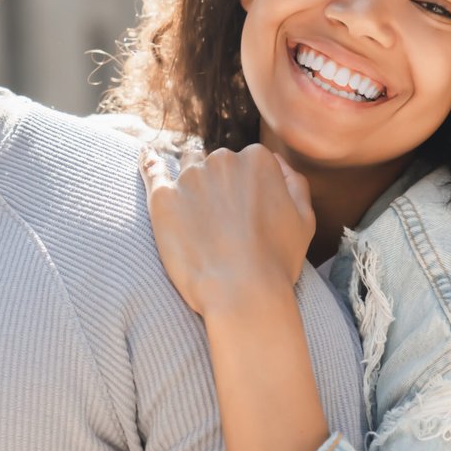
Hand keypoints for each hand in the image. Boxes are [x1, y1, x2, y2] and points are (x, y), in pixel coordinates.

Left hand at [139, 142, 315, 315]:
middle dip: (219, 186)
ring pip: (188, 170)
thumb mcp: (304, 219)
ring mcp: (191, 177)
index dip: (245, 191)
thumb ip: (294, 181)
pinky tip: (146, 156)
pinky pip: (153, 171)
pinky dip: (149, 163)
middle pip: (216, 164)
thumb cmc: (277, 261)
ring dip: (192, 186)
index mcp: (258, 159)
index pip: (246, 163)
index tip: (245, 216)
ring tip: (196, 219)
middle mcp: (223, 159)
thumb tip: (277, 162)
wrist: (242, 293)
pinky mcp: (163, 198)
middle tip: (223, 225)